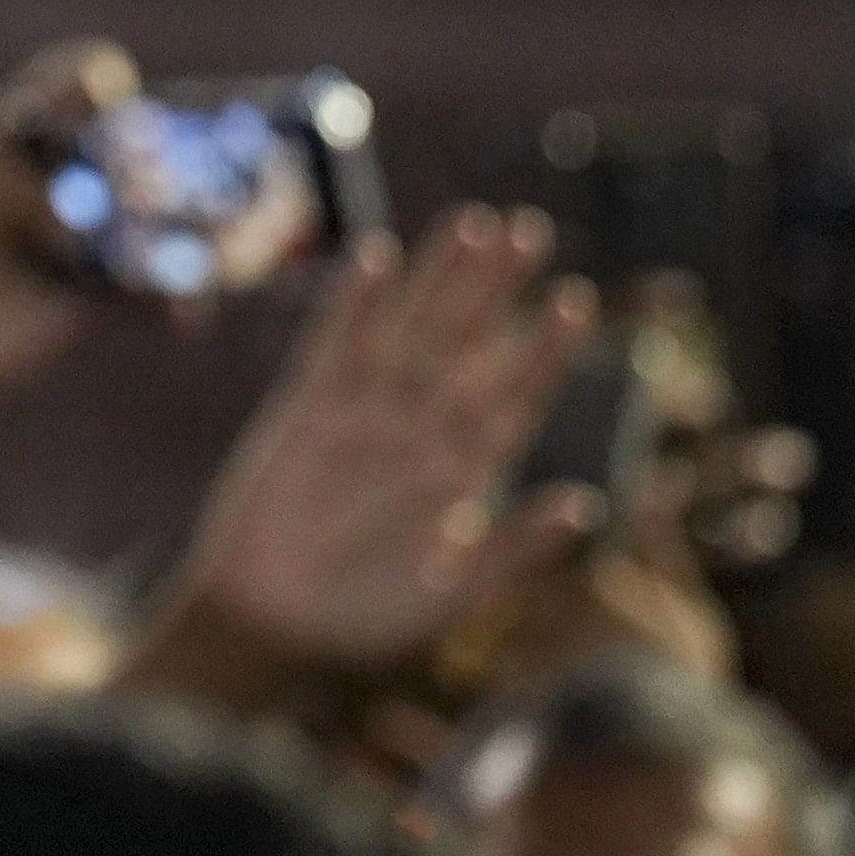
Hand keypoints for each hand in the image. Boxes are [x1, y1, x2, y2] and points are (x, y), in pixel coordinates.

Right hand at [139, 208, 597, 690]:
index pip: (513, 399)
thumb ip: (513, 551)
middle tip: (530, 231)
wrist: (269, 630)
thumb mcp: (452, 598)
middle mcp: (416, 435)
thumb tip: (585, 505)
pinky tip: (376, 257)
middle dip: (496, 292)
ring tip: (473, 225)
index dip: (543, 354)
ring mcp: (361, 418)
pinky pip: (333, 348)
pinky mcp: (304, 414)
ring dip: (438, 281)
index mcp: (461, 476)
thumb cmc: (360, 628)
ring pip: (408, 333)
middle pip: (465, 347)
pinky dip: (353, 305)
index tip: (575, 304)